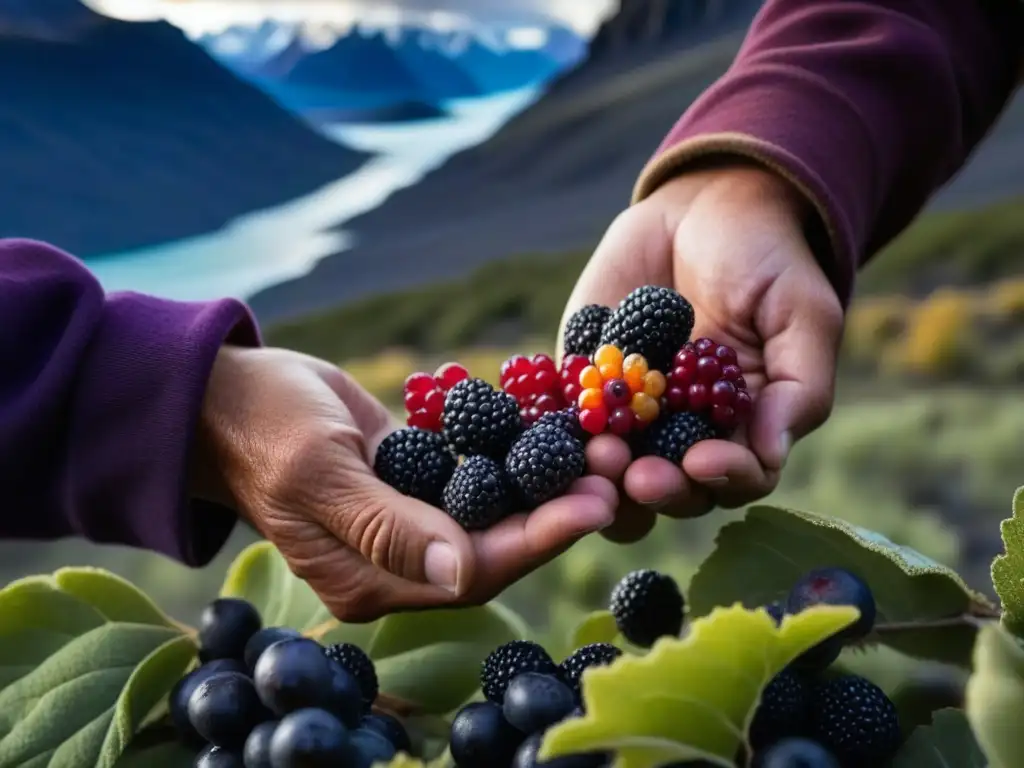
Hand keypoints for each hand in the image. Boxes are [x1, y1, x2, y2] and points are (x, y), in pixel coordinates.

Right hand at [193, 347, 617, 621]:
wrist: (227, 397)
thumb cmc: (262, 431)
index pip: (472, 570)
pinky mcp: (415, 477)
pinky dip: (513, 452)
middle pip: (496, 545)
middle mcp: (398, 558)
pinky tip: (555, 425)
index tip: (594, 504)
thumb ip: (385, 526)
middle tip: (616, 471)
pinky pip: (475, 472)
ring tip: (599, 445)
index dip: (538, 539)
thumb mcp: (318, 474)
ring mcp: (408, 517)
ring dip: (545, 480)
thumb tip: (459, 572)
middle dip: (558, 510)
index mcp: (371, 578)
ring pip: (493, 509)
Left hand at [559, 167, 842, 540]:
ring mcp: (631, 412)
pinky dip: (557, 432)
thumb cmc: (767, 259)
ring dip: (605, 476)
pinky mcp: (583, 383)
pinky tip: (550, 432)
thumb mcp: (802, 312)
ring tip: (598, 456)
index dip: (723, 478)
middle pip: (674, 486)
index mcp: (745, 426)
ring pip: (615, 469)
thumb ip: (799, 384)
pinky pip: (568, 419)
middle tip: (637, 476)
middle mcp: (687, 431)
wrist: (703, 206)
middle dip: (658, 487)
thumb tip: (771, 453)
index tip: (702, 461)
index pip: (739, 476)